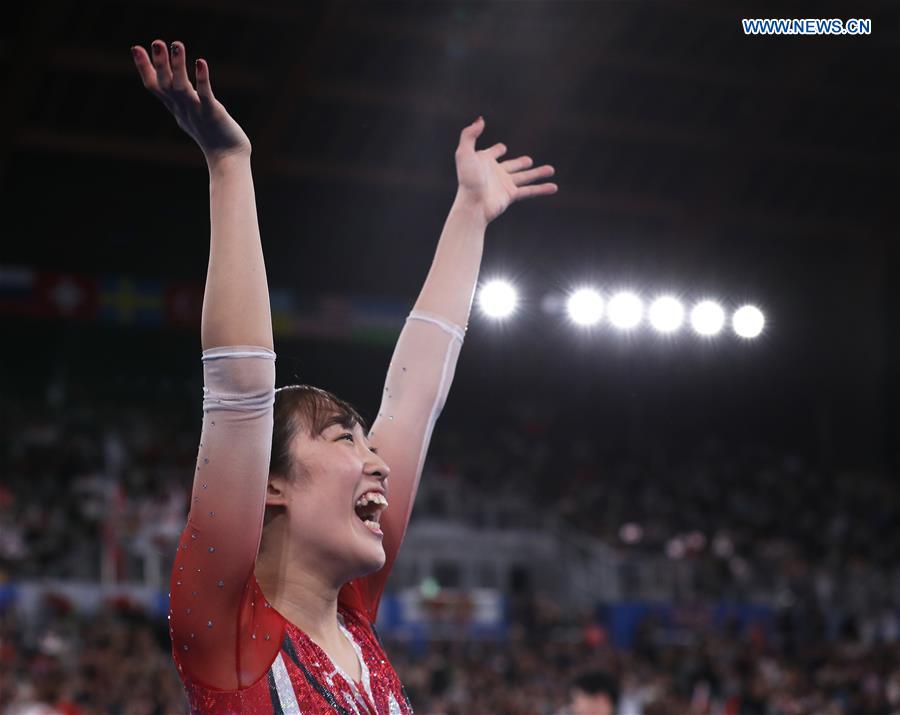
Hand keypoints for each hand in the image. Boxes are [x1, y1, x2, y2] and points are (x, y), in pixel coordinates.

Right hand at [131, 40, 250, 166]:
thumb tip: (172, 84)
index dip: (144, 68)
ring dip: (177, 66)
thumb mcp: (189, 114)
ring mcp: (196, 111)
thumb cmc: (211, 134)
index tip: (135, 47)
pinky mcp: (212, 114)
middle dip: (159, 63)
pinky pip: (205, 95)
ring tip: (176, 44)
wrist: (228, 158)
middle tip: (155, 42)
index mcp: (175, 107)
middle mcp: (182, 108)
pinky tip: (200, 62)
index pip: (154, 86)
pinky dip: (201, 79)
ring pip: (181, 87)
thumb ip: (180, 98)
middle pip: (165, 84)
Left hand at [454, 116, 556, 223]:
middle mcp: (495, 173)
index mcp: (484, 162)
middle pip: (512, 165)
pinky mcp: (511, 194)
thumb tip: (481, 120)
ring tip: (551, 169)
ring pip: (525, 177)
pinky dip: (542, 189)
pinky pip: (530, 191)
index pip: (492, 153)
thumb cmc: (467, 180)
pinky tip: (553, 187)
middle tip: (528, 161)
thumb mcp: (464, 153)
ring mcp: (504, 184)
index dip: (496, 150)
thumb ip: (469, 135)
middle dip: (520, 163)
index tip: (501, 148)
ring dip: (538, 173)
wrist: (473, 205)